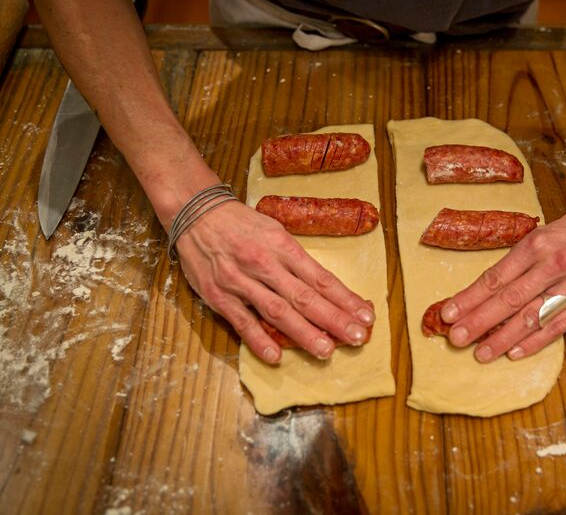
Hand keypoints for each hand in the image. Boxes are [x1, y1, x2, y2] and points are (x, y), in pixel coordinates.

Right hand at [174, 200, 374, 363]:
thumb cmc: (242, 224)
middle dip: (334, 319)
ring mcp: (241, 281)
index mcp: (283, 246)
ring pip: (277, 311)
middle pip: (305, 297)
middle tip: (357, 338)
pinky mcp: (219, 296)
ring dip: (304, 333)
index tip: (366, 316)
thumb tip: (325, 287)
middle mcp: (265, 264)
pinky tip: (276, 357)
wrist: (196, 212)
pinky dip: (258, 340)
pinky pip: (241, 321)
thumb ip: (296, 260)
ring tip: (326, 351)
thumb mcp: (275, 232)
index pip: (321, 278)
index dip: (345, 299)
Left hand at [438, 204, 565, 361]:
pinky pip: (557, 327)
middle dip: (480, 321)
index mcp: (536, 246)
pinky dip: (534, 342)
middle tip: (457, 338)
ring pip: (532, 317)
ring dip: (503, 338)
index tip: (449, 314)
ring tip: (481, 353)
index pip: (496, 278)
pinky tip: (514, 353)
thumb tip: (479, 295)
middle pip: (511, 299)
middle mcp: (554, 265)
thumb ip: (512, 266)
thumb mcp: (536, 239)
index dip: (470, 298)